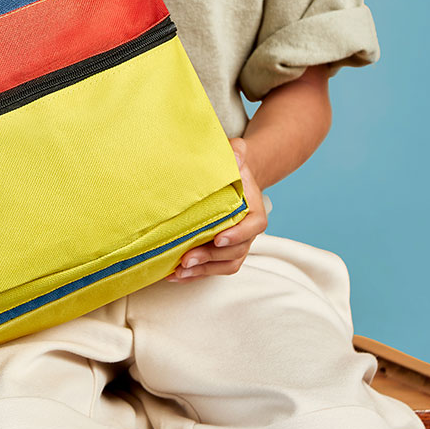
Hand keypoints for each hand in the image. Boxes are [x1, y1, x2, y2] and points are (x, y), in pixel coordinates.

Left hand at [167, 137, 267, 281]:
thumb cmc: (234, 170)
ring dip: (202, 271)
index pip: (253, 227)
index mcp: (255, 212)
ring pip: (225, 265)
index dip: (237, 235)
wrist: (234, 182)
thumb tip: (236, 153)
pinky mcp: (222, 255)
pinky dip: (195, 275)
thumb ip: (237, 152)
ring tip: (179, 272)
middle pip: (235, 252)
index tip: (219, 238)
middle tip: (188, 258)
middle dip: (211, 257)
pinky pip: (213, 269)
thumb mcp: (236, 155)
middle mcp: (248, 233)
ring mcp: (236, 246)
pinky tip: (174, 276)